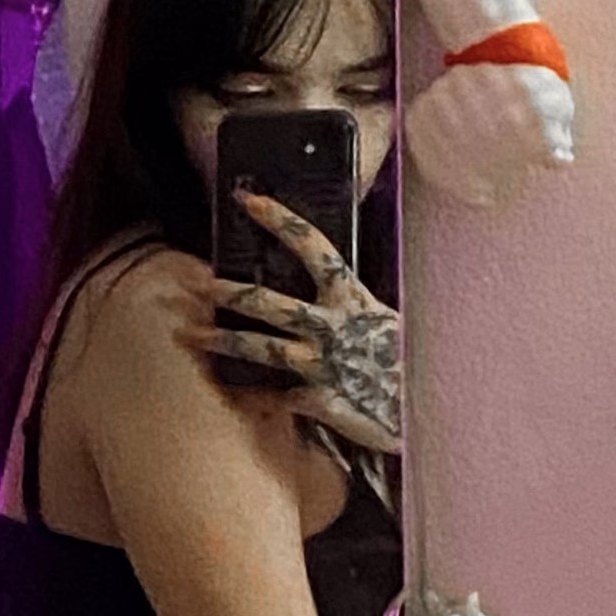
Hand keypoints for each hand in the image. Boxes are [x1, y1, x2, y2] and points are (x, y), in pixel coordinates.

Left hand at [199, 189, 402, 454]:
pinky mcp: (320, 400)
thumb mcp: (385, 325)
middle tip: (198, 284)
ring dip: (223, 342)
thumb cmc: (405, 366)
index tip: (247, 200)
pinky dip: (254, 398)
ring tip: (190, 336)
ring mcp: (325, 364)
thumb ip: (349, 309)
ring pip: (264, 348)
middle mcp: (337, 327)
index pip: (314, 247)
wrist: (425, 415)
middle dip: (231, 293)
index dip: (280, 220)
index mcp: (355, 299)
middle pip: (272, 303)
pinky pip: (275, 397)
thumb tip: (318, 296)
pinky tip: (235, 395)